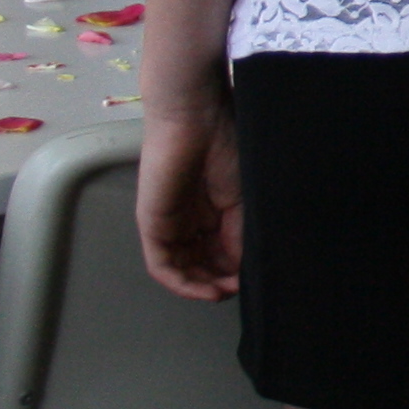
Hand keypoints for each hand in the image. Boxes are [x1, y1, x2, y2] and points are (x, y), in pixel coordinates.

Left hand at [135, 89, 244, 301]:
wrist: (196, 116)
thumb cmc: (226, 141)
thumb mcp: (244, 194)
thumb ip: (242, 231)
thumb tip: (244, 267)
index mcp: (213, 207)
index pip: (222, 250)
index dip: (238, 269)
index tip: (256, 276)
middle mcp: (190, 218)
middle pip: (202, 263)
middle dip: (221, 280)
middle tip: (241, 288)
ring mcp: (169, 223)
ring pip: (182, 269)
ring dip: (203, 286)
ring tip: (224, 292)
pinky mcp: (152, 225)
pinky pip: (162, 265)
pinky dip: (182, 283)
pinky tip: (205, 290)